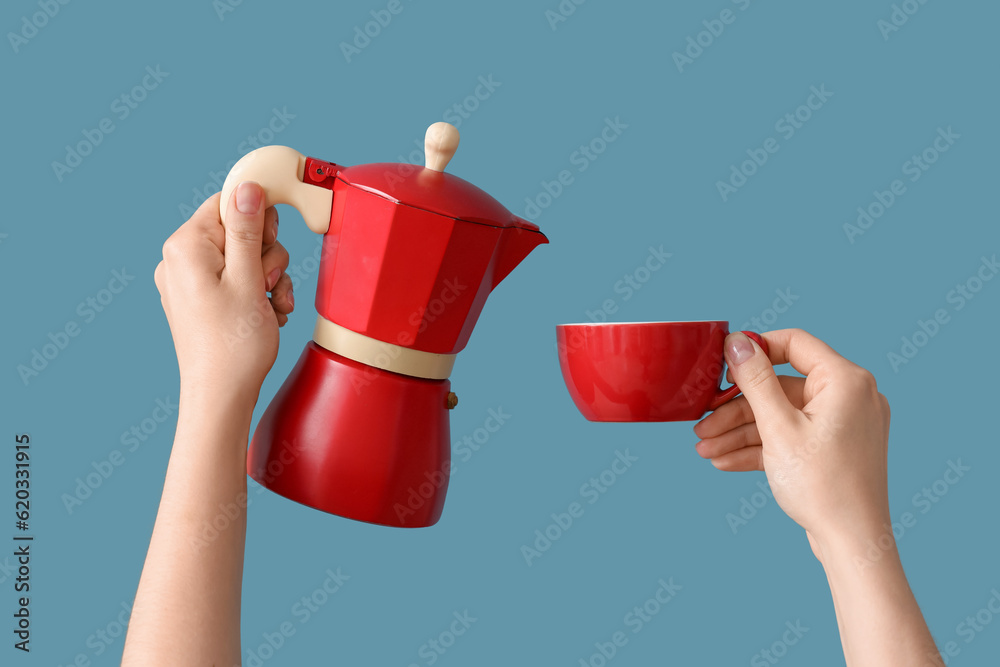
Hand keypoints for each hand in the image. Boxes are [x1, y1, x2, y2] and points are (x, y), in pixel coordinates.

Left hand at [154, 182, 293, 404]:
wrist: (222, 396)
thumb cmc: (233, 346)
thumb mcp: (248, 278)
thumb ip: (247, 230)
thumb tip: (247, 187)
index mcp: (186, 247)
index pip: (227, 203)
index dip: (259, 218)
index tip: (274, 239)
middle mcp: (180, 260)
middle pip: (239, 229)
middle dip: (266, 255)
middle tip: (268, 283)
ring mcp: (190, 281)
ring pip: (244, 256)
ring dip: (268, 278)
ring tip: (271, 305)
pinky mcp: (202, 299)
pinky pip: (237, 278)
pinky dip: (257, 292)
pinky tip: (266, 313)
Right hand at [693, 329, 891, 557]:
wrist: (852, 543)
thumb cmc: (822, 485)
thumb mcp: (778, 427)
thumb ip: (755, 380)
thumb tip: (737, 341)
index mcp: (845, 380)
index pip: (794, 343)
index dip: (754, 350)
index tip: (721, 364)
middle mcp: (850, 396)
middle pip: (780, 387)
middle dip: (736, 409)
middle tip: (703, 423)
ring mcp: (843, 424)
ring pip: (782, 416)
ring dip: (741, 433)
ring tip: (706, 450)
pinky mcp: (835, 448)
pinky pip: (792, 436)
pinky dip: (762, 447)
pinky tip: (725, 461)